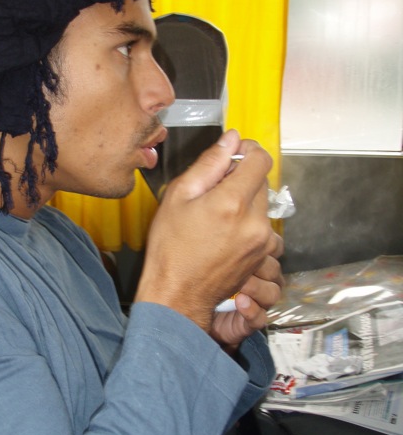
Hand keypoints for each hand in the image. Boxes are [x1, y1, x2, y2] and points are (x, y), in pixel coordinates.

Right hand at [135, 129, 279, 332]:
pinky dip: (249, 223)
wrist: (178, 295)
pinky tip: (226, 233)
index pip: (260, 159)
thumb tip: (231, 139)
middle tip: (213, 191)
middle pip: (261, 181)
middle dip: (241, 179)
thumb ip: (209, 163)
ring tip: (218, 216)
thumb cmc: (171, 249)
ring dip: (245, 202)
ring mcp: (262, 241)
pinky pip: (263, 226)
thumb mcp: (178, 196)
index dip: (248, 151)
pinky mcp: (263, 255)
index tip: (234, 154)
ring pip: (262, 204)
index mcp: (232, 202)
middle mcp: (254, 222)